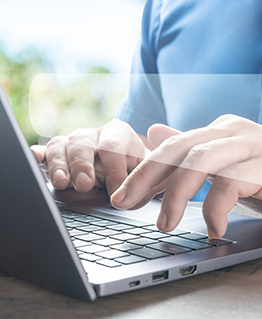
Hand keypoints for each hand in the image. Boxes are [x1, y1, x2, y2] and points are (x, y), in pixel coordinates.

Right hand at [31, 119, 149, 195]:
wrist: (128, 168)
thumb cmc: (138, 171)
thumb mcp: (147, 173)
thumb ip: (142, 181)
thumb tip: (130, 197)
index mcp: (119, 134)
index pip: (113, 147)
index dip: (114, 170)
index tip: (117, 193)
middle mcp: (93, 135)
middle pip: (82, 143)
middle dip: (83, 164)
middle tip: (85, 185)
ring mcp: (73, 144)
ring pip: (60, 146)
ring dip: (59, 165)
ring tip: (62, 183)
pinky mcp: (57, 155)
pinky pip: (44, 152)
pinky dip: (38, 156)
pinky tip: (34, 159)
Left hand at [111, 114, 261, 237]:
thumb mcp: (229, 166)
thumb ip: (194, 150)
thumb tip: (155, 132)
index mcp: (220, 131)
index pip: (172, 145)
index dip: (144, 170)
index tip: (124, 195)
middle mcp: (233, 131)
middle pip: (179, 148)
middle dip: (147, 178)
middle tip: (125, 204)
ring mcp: (253, 145)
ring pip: (200, 161)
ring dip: (176, 195)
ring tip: (165, 224)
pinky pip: (232, 183)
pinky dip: (217, 209)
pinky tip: (215, 230)